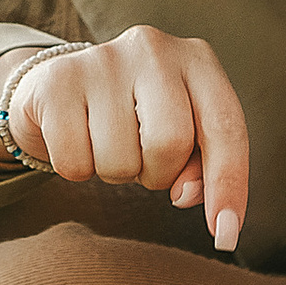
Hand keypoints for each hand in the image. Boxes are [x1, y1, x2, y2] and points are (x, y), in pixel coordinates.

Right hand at [0, 26, 249, 252]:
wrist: (63, 86)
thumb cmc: (136, 118)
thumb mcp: (182, 134)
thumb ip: (201, 166)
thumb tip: (186, 195)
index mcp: (196, 59)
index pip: (225, 126)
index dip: (228, 185)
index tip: (225, 236)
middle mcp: (152, 48)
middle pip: (170, 143)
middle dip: (157, 174)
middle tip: (142, 160)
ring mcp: (101, 59)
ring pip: (119, 159)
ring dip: (115, 173)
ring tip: (108, 144)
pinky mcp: (57, 80)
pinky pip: (74, 162)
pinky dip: (76, 170)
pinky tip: (77, 140)